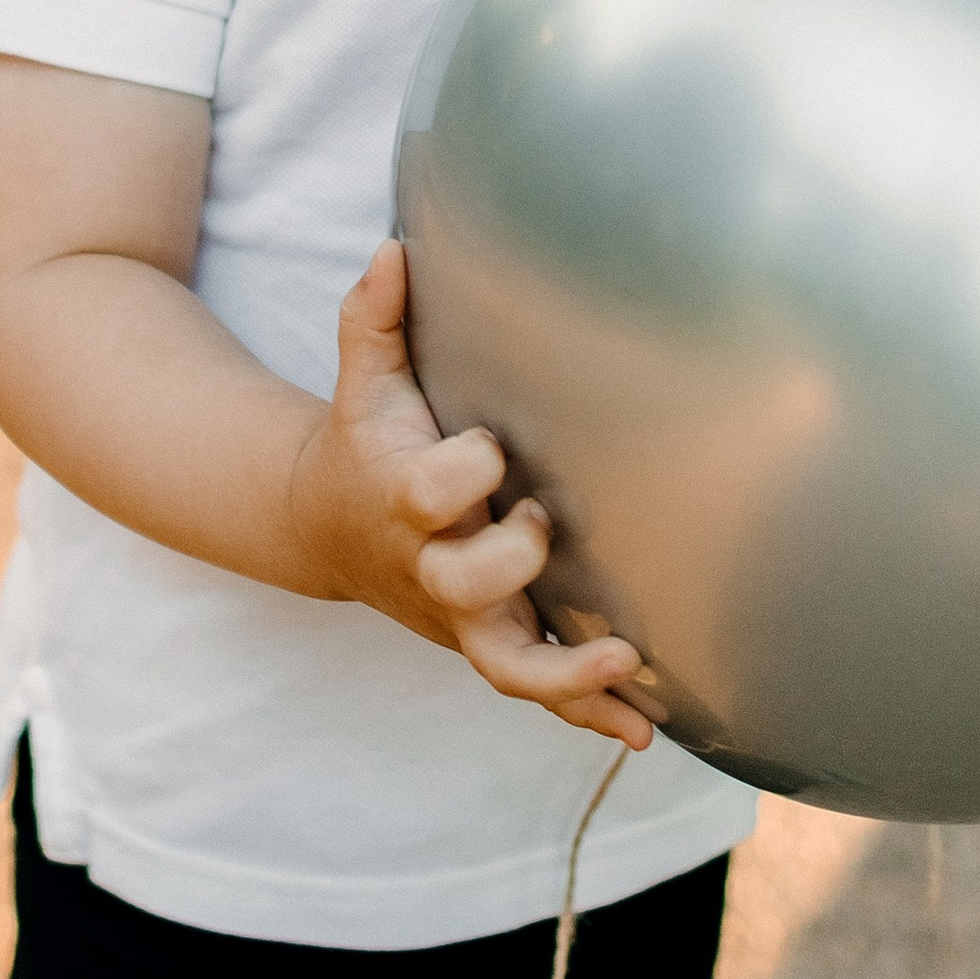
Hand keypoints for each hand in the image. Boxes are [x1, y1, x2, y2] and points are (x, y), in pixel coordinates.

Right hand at [287, 242, 653, 749]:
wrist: (333, 528)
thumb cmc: (369, 441)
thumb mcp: (363, 379)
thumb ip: (374, 317)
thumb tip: (395, 247)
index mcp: (400, 497)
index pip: (427, 491)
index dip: (461, 470)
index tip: (488, 442)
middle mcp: (432, 566)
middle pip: (463, 582)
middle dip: (506, 557)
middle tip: (542, 522)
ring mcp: (465, 615)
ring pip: (507, 662)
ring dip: (566, 671)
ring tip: (627, 660)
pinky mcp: (494, 642)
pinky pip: (541, 692)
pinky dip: (589, 715)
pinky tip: (646, 730)